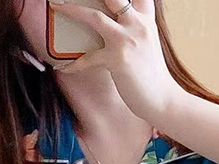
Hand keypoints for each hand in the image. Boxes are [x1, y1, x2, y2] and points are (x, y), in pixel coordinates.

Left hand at [49, 0, 185, 121]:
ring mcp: (126, 40)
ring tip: (56, 6)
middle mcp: (137, 25)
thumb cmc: (152, 76)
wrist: (163, 99)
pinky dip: (73, 65)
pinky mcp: (117, 59)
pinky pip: (87, 58)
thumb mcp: (147, 44)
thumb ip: (134, 28)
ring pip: (94, 17)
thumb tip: (113, 24)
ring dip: (72, 10)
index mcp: (145, 19)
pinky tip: (63, 68)